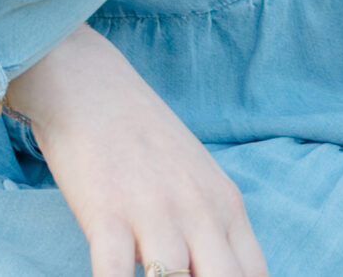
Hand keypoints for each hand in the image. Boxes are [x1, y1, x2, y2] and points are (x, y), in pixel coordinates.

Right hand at [4, 26, 268, 276]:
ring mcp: (154, 214)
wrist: (87, 84)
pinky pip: (114, 275)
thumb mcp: (195, 175)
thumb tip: (209, 270)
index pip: (255, 276)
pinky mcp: (106, 214)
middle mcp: (198, 212)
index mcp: (226, 204)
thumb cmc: (139, 135)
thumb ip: (210, 225)